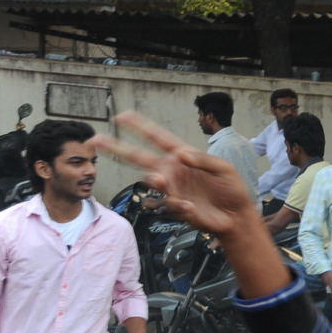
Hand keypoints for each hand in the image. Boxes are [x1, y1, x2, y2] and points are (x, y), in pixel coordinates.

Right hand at [97, 113, 258, 235]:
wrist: (236, 216)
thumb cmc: (231, 189)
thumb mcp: (223, 169)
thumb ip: (203, 160)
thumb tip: (180, 154)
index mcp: (181, 155)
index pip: (158, 138)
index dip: (140, 126)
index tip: (122, 116)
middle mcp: (171, 170)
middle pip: (138, 157)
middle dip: (117, 148)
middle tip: (95, 140)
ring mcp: (171, 188)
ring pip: (151, 181)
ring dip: (156, 181)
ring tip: (162, 181)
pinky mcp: (175, 207)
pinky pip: (169, 204)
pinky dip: (180, 205)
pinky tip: (191, 207)